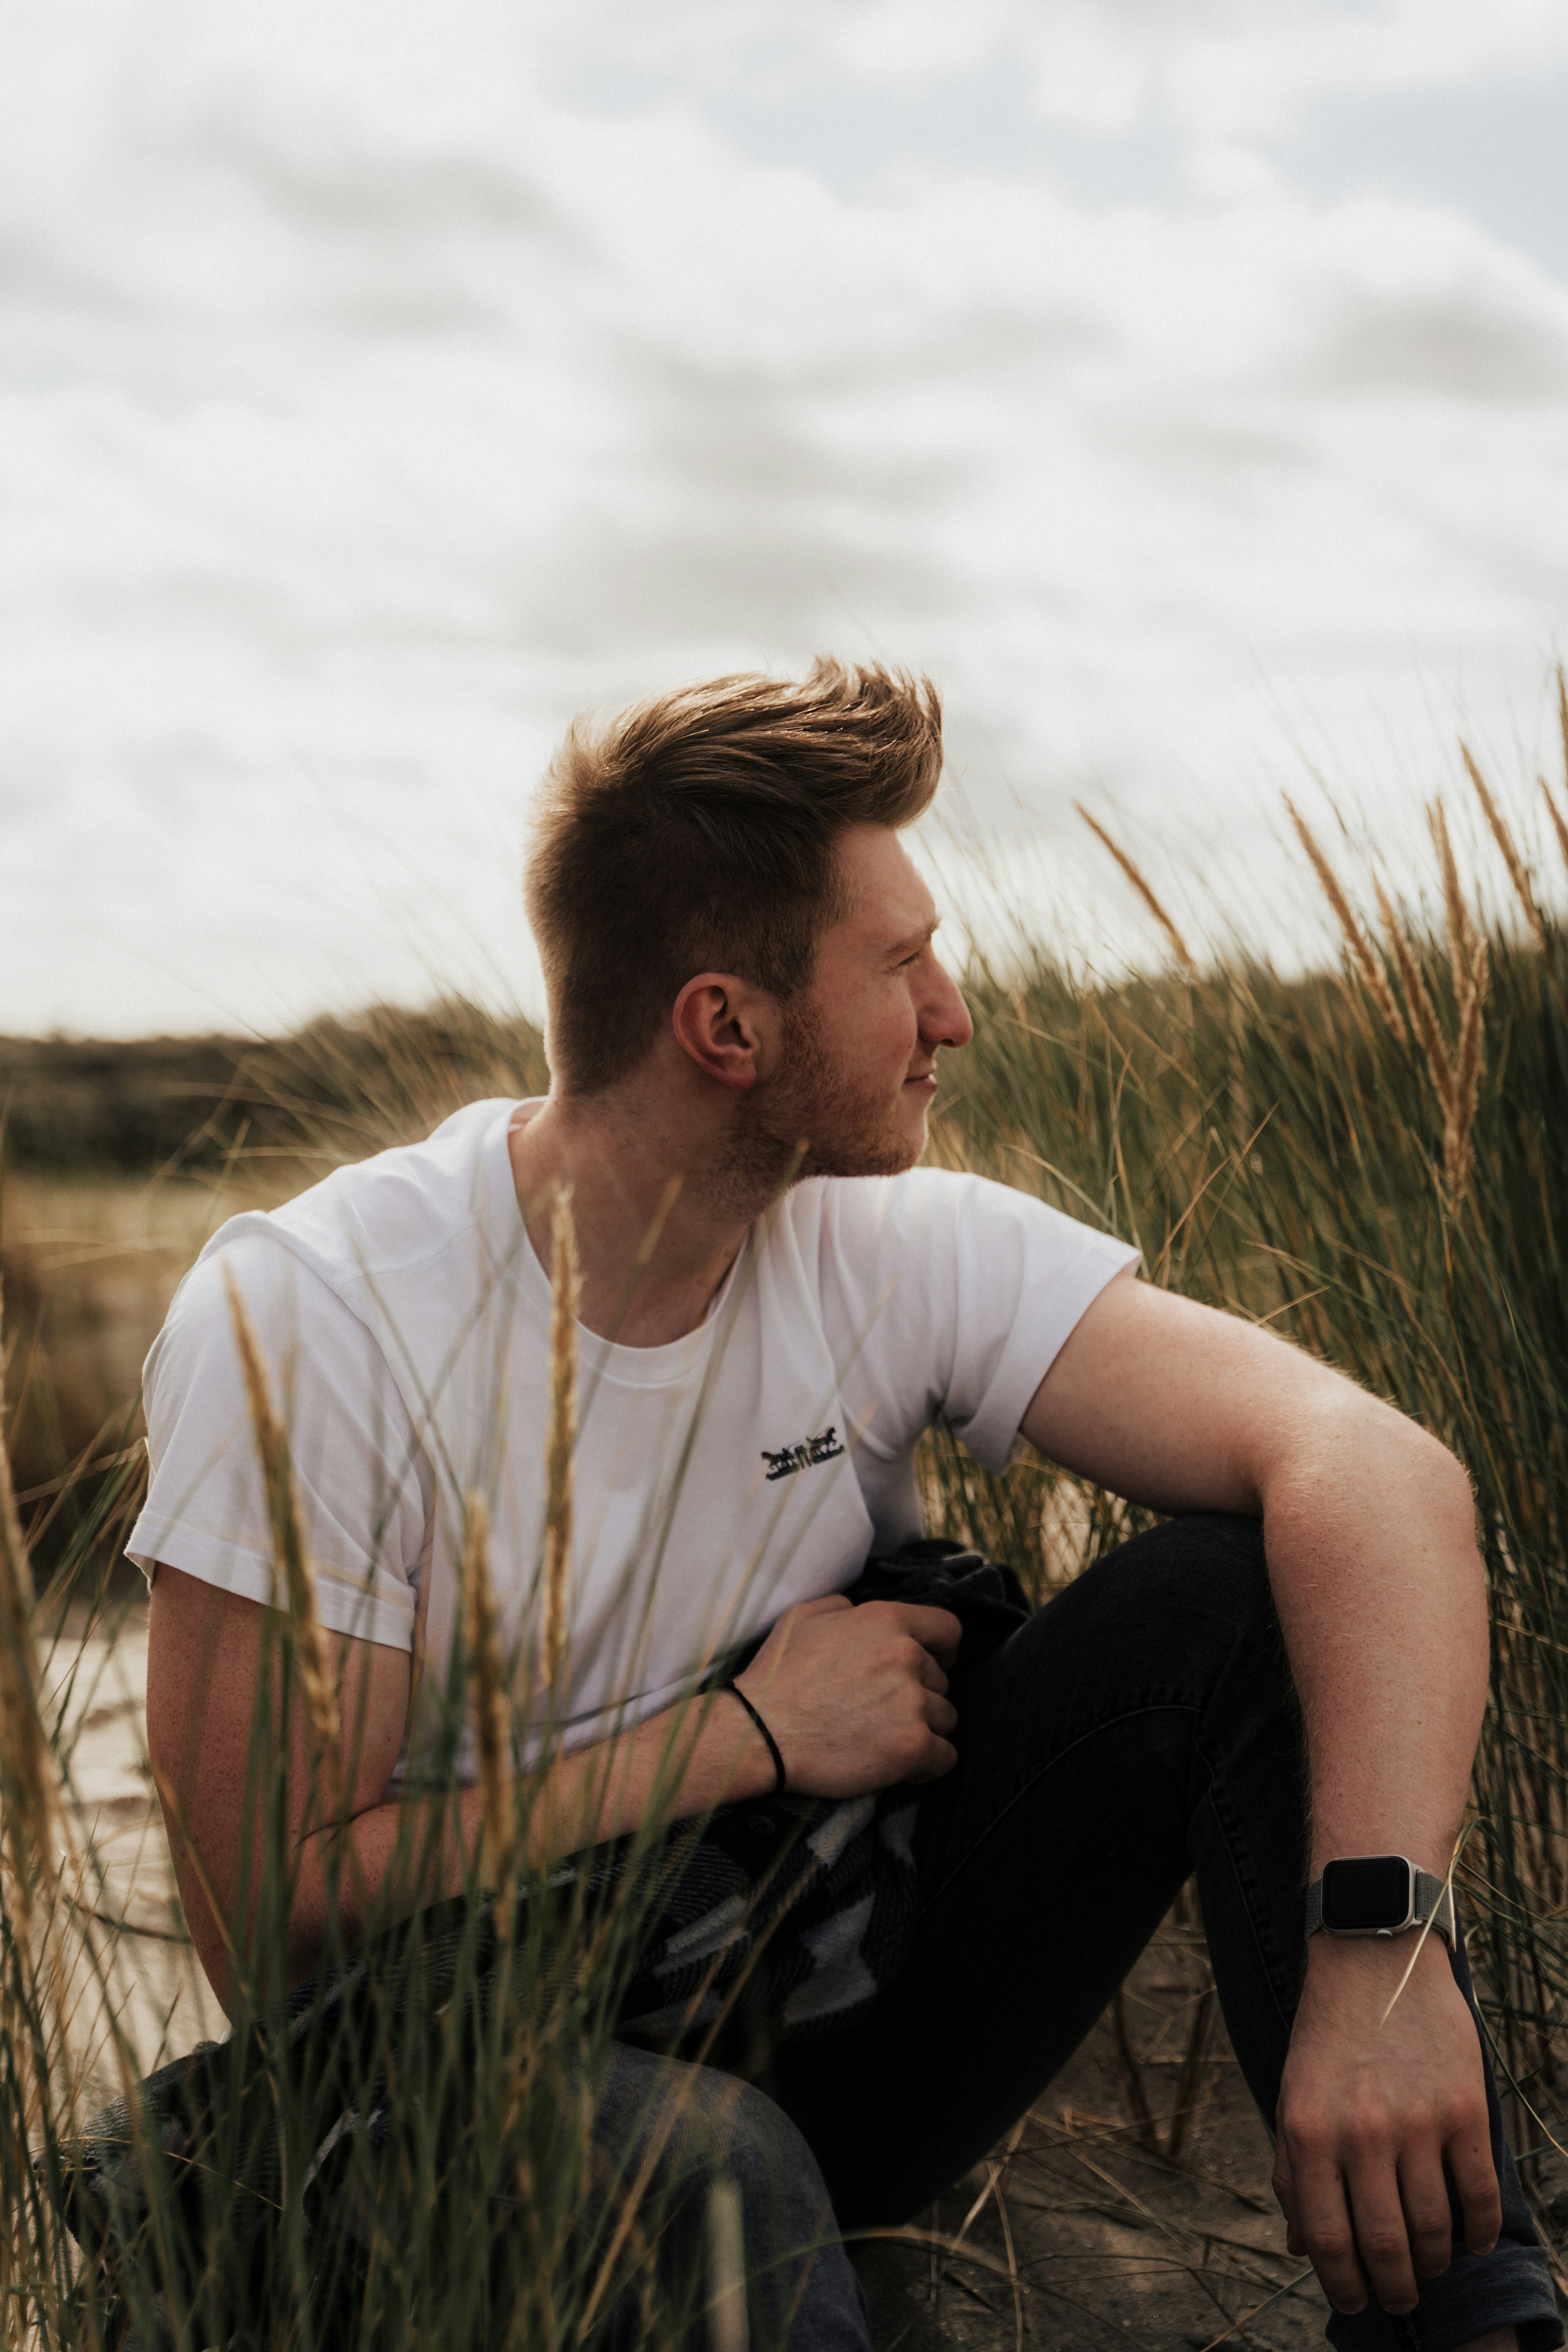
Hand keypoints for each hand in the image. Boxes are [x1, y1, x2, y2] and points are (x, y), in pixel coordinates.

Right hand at [733, 1596, 959, 1796]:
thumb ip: (842, 1607)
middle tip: (883, 1710)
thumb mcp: (802, 1617)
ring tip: (885, 1737)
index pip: (948, 1629)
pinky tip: (899, 1765)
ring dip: (923, 1728)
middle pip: (941, 1679)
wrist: (759, 1734)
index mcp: (885, 1620)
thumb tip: (859, 1612)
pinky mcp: (912, 1746)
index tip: (932, 1664)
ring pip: (945, 1718)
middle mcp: (906, 1655)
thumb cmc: (776, 1677)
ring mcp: (912, 1702)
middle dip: (920, 1694)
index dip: (943, 1650)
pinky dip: (927, 1764)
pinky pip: (945, 1756)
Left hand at [1273, 1932, 1500, 2316]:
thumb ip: (1292, 2173)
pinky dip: (1479, 2233)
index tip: (1353, 2301)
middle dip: (1393, 2289)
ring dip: (1434, 2264)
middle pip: (1384, 2246)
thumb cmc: (1328, 2037)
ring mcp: (1417, 2122)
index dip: (1342, 2285)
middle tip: (1398, 2300)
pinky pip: (1479, 2196)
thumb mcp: (1292, 2099)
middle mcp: (1361, 2132)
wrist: (1374, 1960)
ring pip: (1434, 2229)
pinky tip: (1471, 2241)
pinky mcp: (1464, 2110)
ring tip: (1429, 2266)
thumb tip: (1301, 2248)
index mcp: (1310, 2132)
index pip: (1326, 2239)